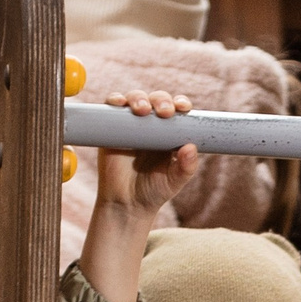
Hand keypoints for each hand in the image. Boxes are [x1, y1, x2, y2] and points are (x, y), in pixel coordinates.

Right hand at [93, 91, 199, 219]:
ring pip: (134, 99)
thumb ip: (186, 167)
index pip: (177, 111)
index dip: (180, 104)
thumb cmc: (154, 191)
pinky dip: (114, 100)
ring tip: (142, 110)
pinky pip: (111, 107)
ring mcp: (130, 124)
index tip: (183, 108)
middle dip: (161, 100)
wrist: (125, 203)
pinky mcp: (110, 127)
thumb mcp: (174, 181)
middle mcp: (151, 125)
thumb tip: (191, 147)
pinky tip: (118, 103)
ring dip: (138, 98)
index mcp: (170, 133)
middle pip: (156, 100)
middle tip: (164, 112)